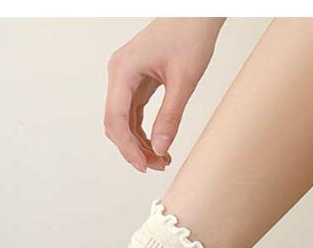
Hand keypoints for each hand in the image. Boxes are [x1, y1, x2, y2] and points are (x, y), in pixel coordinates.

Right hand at [104, 17, 224, 171]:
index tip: (144, 166)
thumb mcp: (183, 81)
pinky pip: (134, 114)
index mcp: (123, 71)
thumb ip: (170, 117)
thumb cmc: (190, 35)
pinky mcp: (136, 81)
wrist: (196, 13)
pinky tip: (158, 145)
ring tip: (162, 159)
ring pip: (124, 122)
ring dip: (139, 144)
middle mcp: (119, 75)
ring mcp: (126, 78)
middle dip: (134, 149)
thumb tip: (160, 149)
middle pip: (116, 124)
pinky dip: (144, 132)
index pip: (116, 120)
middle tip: (158, 166)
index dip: (128, 148)